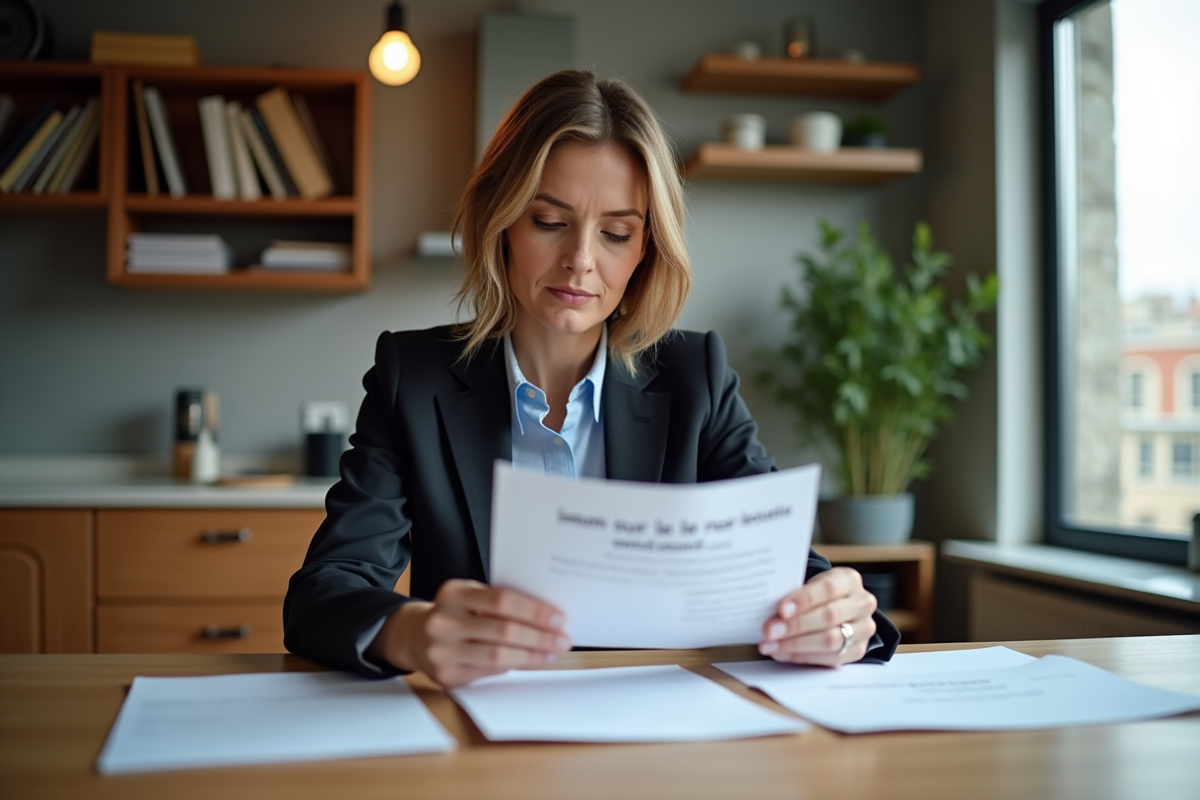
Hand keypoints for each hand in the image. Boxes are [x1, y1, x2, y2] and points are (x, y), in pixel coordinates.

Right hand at [367, 579, 571, 687]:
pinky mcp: (446, 676)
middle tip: (563, 639)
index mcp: (453, 594)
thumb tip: (546, 617)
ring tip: (552, 653)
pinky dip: (514, 666)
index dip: (534, 610)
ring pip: (498, 656)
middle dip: (540, 637)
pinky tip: (530, 661)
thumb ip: (498, 602)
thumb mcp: (469, 596)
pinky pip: (489, 672)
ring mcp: (442, 651)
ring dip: (532, 656)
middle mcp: (443, 622)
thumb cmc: (455, 612)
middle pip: (503, 631)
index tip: (559, 618)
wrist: (415, 636)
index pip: (501, 601)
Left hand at [757, 567, 877, 666]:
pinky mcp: (857, 651)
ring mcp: (863, 629)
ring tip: (771, 646)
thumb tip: (766, 608)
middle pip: (828, 616)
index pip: (828, 588)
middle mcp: (862, 604)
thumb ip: (795, 594)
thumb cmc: (818, 594)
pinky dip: (802, 657)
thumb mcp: (811, 584)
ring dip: (795, 645)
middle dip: (795, 625)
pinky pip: (830, 658)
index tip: (781, 609)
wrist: (840, 607)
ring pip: (830, 640)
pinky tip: (783, 653)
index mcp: (849, 580)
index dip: (804, 599)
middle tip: (769, 631)